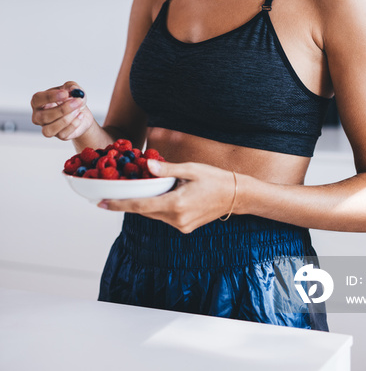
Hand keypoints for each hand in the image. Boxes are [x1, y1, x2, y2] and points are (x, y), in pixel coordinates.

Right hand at [31, 81, 93, 140]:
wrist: (82, 113)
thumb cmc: (72, 99)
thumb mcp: (73, 88)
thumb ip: (72, 86)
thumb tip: (72, 89)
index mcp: (39, 102)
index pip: (37, 99)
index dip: (50, 97)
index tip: (65, 93)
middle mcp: (39, 116)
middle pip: (43, 116)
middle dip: (62, 109)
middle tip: (77, 101)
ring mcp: (47, 128)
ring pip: (50, 129)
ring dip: (66, 119)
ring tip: (78, 110)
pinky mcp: (58, 136)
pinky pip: (62, 134)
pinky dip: (73, 125)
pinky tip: (80, 116)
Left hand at [98, 160, 237, 232]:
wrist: (236, 196)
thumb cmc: (215, 179)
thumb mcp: (191, 169)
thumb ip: (167, 169)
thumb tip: (146, 165)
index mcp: (176, 204)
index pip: (141, 205)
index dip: (119, 205)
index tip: (101, 203)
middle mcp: (176, 218)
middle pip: (144, 211)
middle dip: (128, 203)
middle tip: (110, 194)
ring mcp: (181, 225)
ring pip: (153, 214)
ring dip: (144, 204)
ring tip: (134, 191)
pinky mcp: (184, 227)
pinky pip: (163, 217)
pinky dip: (157, 207)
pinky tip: (158, 196)